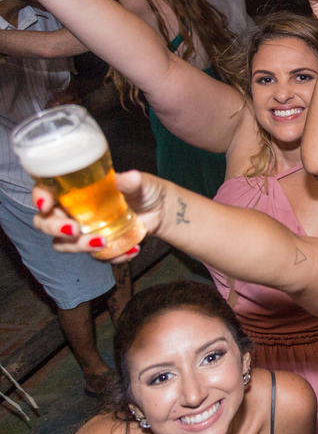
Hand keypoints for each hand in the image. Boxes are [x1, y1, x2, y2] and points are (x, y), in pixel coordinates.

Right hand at [31, 171, 165, 262]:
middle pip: (46, 222)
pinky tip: (131, 250)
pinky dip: (111, 256)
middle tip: (74, 229)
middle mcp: (74, 211)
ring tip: (104, 242)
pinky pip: (95, 256)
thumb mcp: (139, 183)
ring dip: (78, 246)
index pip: (47, 191)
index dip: (39, 197)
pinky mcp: (98, 245)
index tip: (46, 204)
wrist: (162, 210)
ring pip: (64, 244)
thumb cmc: (145, 190)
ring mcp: (84, 230)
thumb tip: (130, 177)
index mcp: (77, 191)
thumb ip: (131, 182)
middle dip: (54, 228)